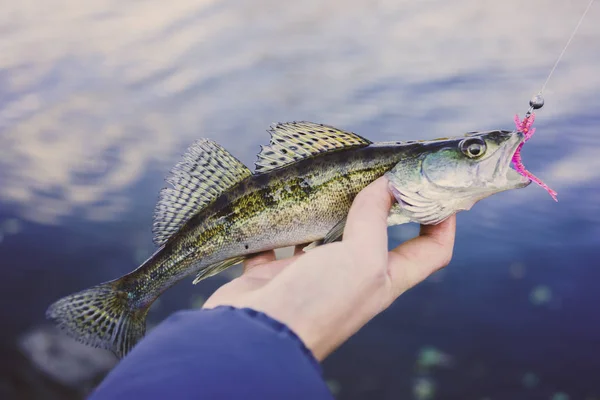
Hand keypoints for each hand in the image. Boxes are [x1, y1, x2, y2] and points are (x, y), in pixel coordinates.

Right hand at [203, 176, 455, 360]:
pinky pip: (280, 240)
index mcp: (384, 278)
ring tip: (329, 176)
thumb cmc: (319, 302)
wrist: (256, 333)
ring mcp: (313, 273)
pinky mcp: (276, 271)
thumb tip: (386, 185)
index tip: (439, 189)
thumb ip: (374, 220)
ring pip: (327, 232)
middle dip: (381, 202)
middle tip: (378, 168)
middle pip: (376, 234)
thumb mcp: (361, 259)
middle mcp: (352, 276)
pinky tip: (282, 200)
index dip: (443, 223)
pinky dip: (281, 222)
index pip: (430, 252)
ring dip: (328, 208)